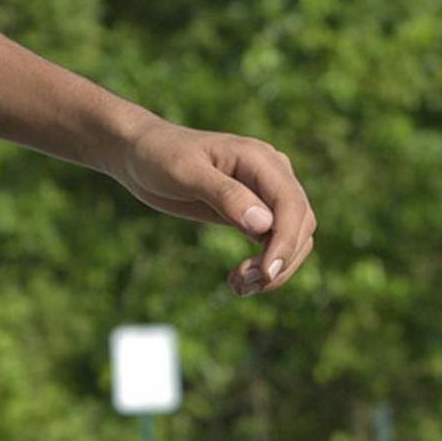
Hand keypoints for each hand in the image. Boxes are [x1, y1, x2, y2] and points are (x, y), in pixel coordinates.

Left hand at [109, 117, 315, 295]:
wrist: (141, 154)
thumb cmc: (160, 156)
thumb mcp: (186, 173)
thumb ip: (225, 195)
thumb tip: (263, 224)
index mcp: (260, 159)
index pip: (292, 204)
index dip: (286, 241)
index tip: (266, 272)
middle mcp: (271, 174)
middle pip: (300, 224)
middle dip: (279, 260)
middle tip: (241, 284)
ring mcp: (265, 193)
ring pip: (292, 238)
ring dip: (274, 268)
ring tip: (238, 286)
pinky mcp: (254, 211)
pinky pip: (274, 242)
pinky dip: (263, 265)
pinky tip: (238, 280)